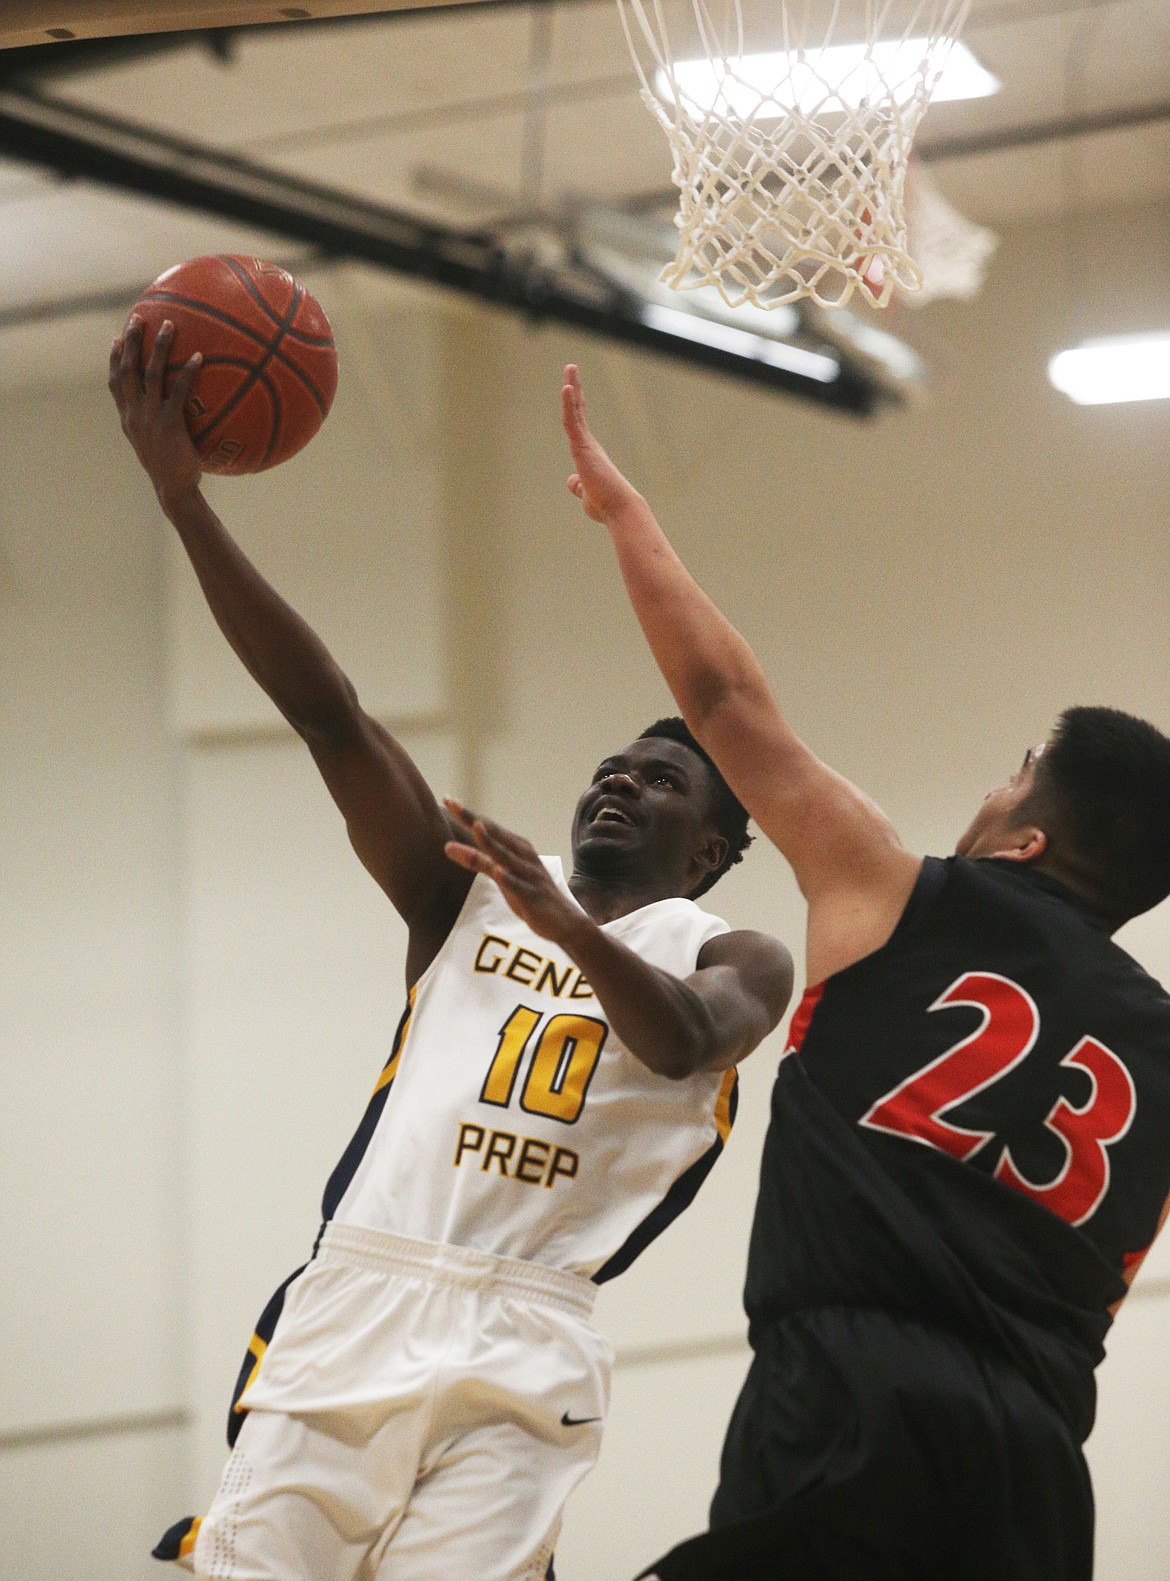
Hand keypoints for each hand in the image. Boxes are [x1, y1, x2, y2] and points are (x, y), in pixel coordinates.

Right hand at [109, 317, 203, 513]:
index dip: (115, 360)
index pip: (115, 384)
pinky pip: (178, 391)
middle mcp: (134, 414)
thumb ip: (159, 426)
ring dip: (158, 347)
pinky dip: (187, 372)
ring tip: (168, 325)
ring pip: (150, 374)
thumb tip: (175, 413)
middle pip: (127, 370)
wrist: (174, 491)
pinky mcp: (169, 424)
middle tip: (137, 318)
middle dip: (131, 342)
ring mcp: (150, 418)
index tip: (117, 339)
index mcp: (129, 419)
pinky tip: (199, 358)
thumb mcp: (158, 446)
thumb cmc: (172, 471)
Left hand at [443, 798, 584, 946]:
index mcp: (516, 848)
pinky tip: (499, 871)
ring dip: (492, 842)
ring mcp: (529, 875)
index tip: (448, 799)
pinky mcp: (533, 896)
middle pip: (495, 835)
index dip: (468, 815)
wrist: (565, 921)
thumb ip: (476, 860)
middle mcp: (523, 856)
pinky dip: (510, 878)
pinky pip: (520, 886)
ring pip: (507, 857)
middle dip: (474, 819)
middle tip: (452, 803)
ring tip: (476, 827)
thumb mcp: (500, 875)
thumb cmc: (529, 894)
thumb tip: (447, 847)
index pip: (489, 828)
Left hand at [561, 364, 641, 524]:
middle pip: (578, 410)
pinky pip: (572, 421)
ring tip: (570, 367)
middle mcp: (589, 444)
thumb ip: (578, 485)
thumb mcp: (585, 493)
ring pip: (575, 410)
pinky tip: (566, 387)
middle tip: (571, 368)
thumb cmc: (605, 505)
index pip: (579, 423)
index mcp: (589, 453)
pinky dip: (568, 403)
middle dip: (574, 388)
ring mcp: (586, 444)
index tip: (573, 388)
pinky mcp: (583, 447)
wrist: (619, 508)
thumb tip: (571, 481)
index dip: (575, 405)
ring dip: (571, 387)